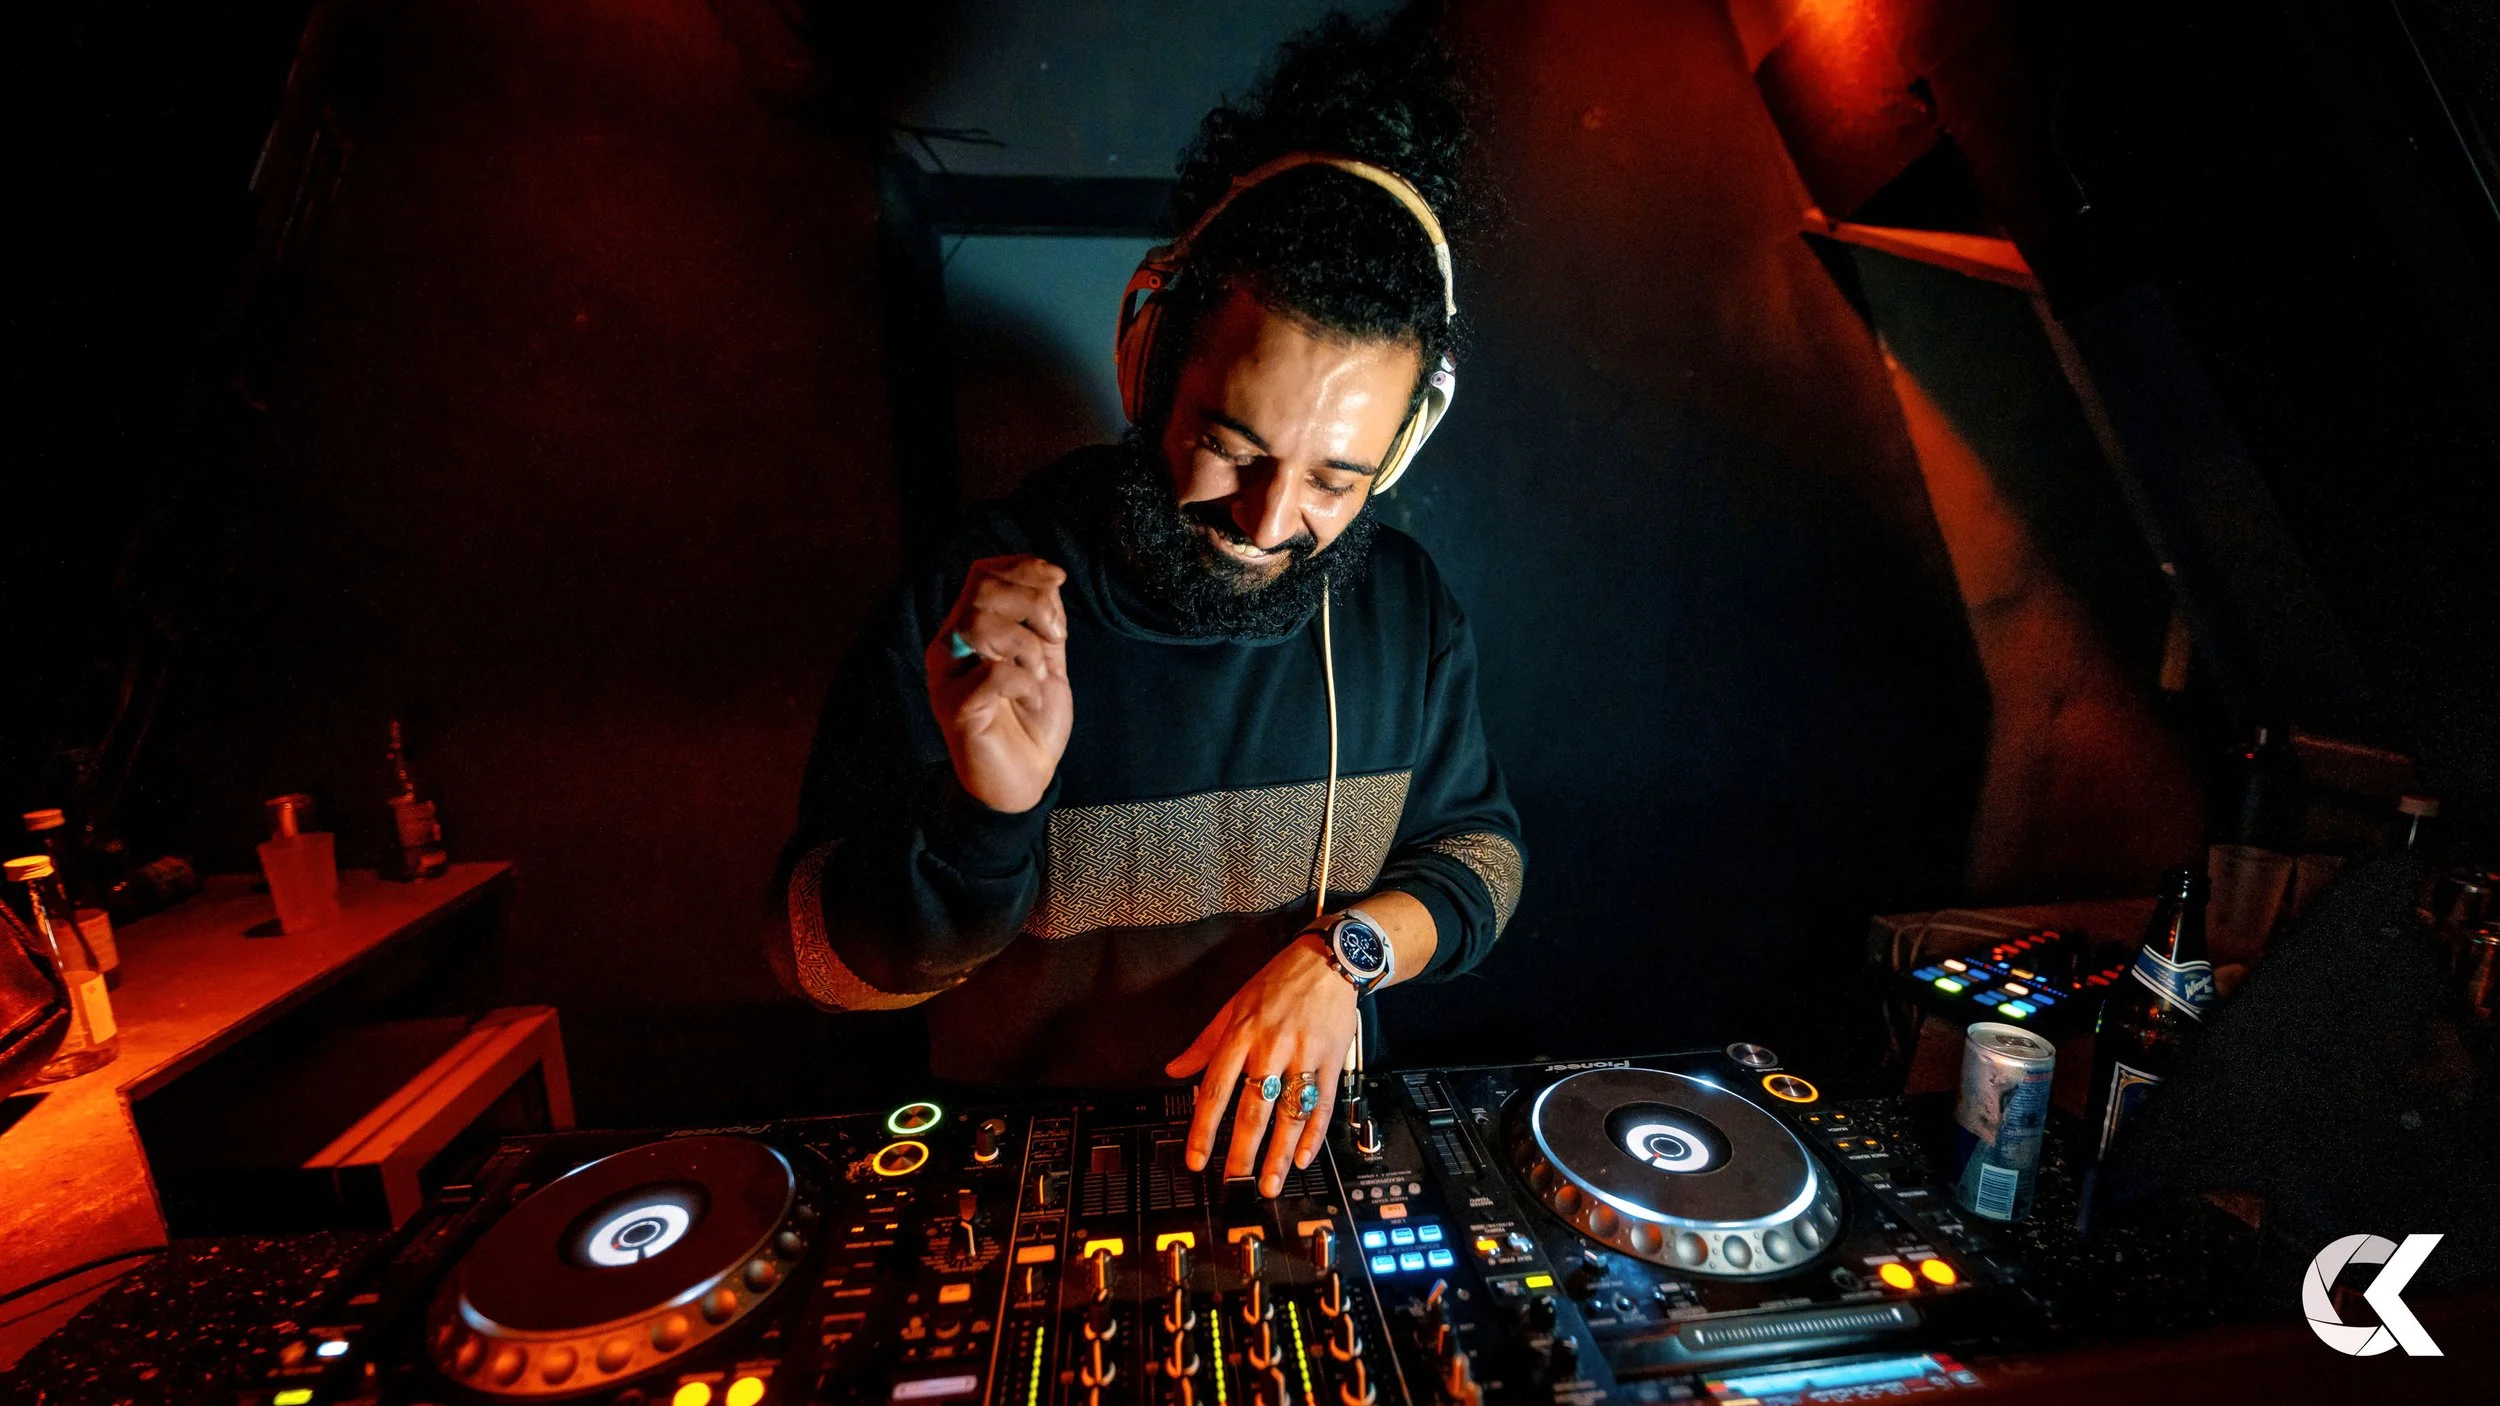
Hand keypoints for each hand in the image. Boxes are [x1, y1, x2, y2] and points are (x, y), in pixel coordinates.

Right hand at [925, 555, 1072, 813]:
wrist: (1022, 782)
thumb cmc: (1030, 723)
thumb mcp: (1046, 662)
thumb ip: (1045, 623)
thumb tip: (1050, 579)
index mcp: (970, 631)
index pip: (982, 573)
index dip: (1021, 566)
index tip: (1058, 578)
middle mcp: (951, 647)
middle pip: (980, 590)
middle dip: (1031, 603)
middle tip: (1054, 636)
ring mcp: (947, 676)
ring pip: (978, 624)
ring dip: (1025, 645)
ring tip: (1039, 673)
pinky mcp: (953, 708)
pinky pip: (990, 674)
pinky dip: (1023, 682)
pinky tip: (1030, 699)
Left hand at [1166, 932, 1357, 1196]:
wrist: (1328, 960)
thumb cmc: (1277, 982)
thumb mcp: (1233, 1005)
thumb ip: (1205, 1043)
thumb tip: (1174, 1070)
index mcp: (1241, 1034)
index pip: (1217, 1089)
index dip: (1204, 1128)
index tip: (1196, 1159)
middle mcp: (1272, 1047)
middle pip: (1254, 1108)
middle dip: (1243, 1151)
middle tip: (1234, 1181)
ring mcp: (1305, 1055)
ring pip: (1289, 1114)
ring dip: (1279, 1154)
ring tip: (1270, 1184)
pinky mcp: (1332, 1060)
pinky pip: (1322, 1105)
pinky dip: (1313, 1135)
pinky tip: (1304, 1158)